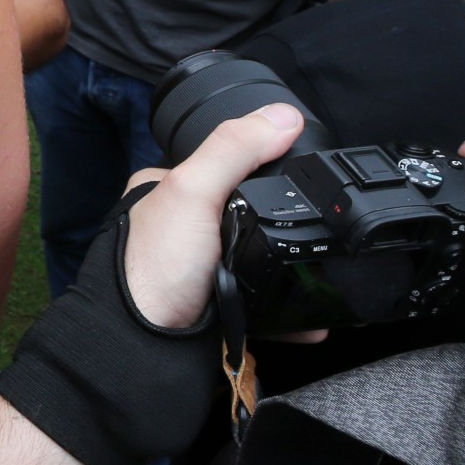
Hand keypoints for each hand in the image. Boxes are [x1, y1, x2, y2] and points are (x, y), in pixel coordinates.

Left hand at [120, 104, 307, 327]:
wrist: (145, 347)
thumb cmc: (153, 270)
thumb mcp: (193, 192)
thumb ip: (234, 149)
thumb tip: (283, 117)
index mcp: (165, 188)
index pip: (222, 160)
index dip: (261, 161)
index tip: (300, 170)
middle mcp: (179, 226)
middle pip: (246, 211)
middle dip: (282, 223)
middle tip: (313, 231)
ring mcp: (198, 268)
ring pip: (258, 258)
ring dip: (291, 268)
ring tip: (319, 275)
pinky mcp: (215, 307)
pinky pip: (263, 302)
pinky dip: (290, 308)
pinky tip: (312, 317)